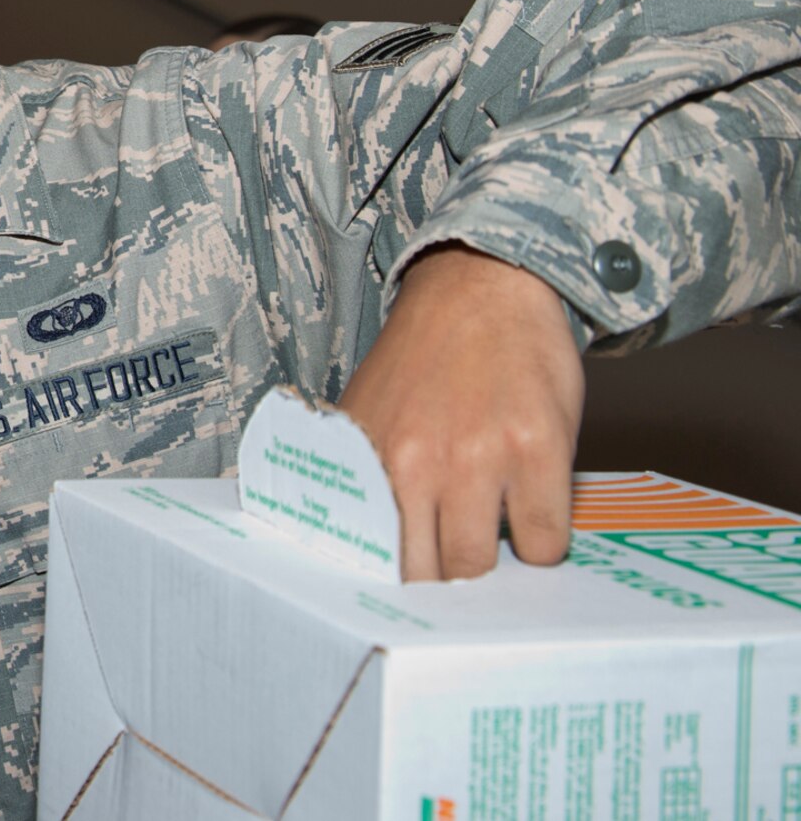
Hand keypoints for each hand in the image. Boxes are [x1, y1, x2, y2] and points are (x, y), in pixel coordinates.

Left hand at [336, 245, 584, 581]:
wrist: (480, 288)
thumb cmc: (423, 359)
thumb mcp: (368, 414)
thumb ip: (361, 476)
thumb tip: (337, 538)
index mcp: (366, 456)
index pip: (366, 554)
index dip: (389, 582)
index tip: (401, 595)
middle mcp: (414, 462)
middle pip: (428, 573)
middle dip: (443, 578)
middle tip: (456, 565)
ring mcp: (478, 458)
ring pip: (481, 565)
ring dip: (494, 562)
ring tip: (494, 528)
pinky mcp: (538, 450)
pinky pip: (544, 539)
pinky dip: (542, 539)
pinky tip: (532, 508)